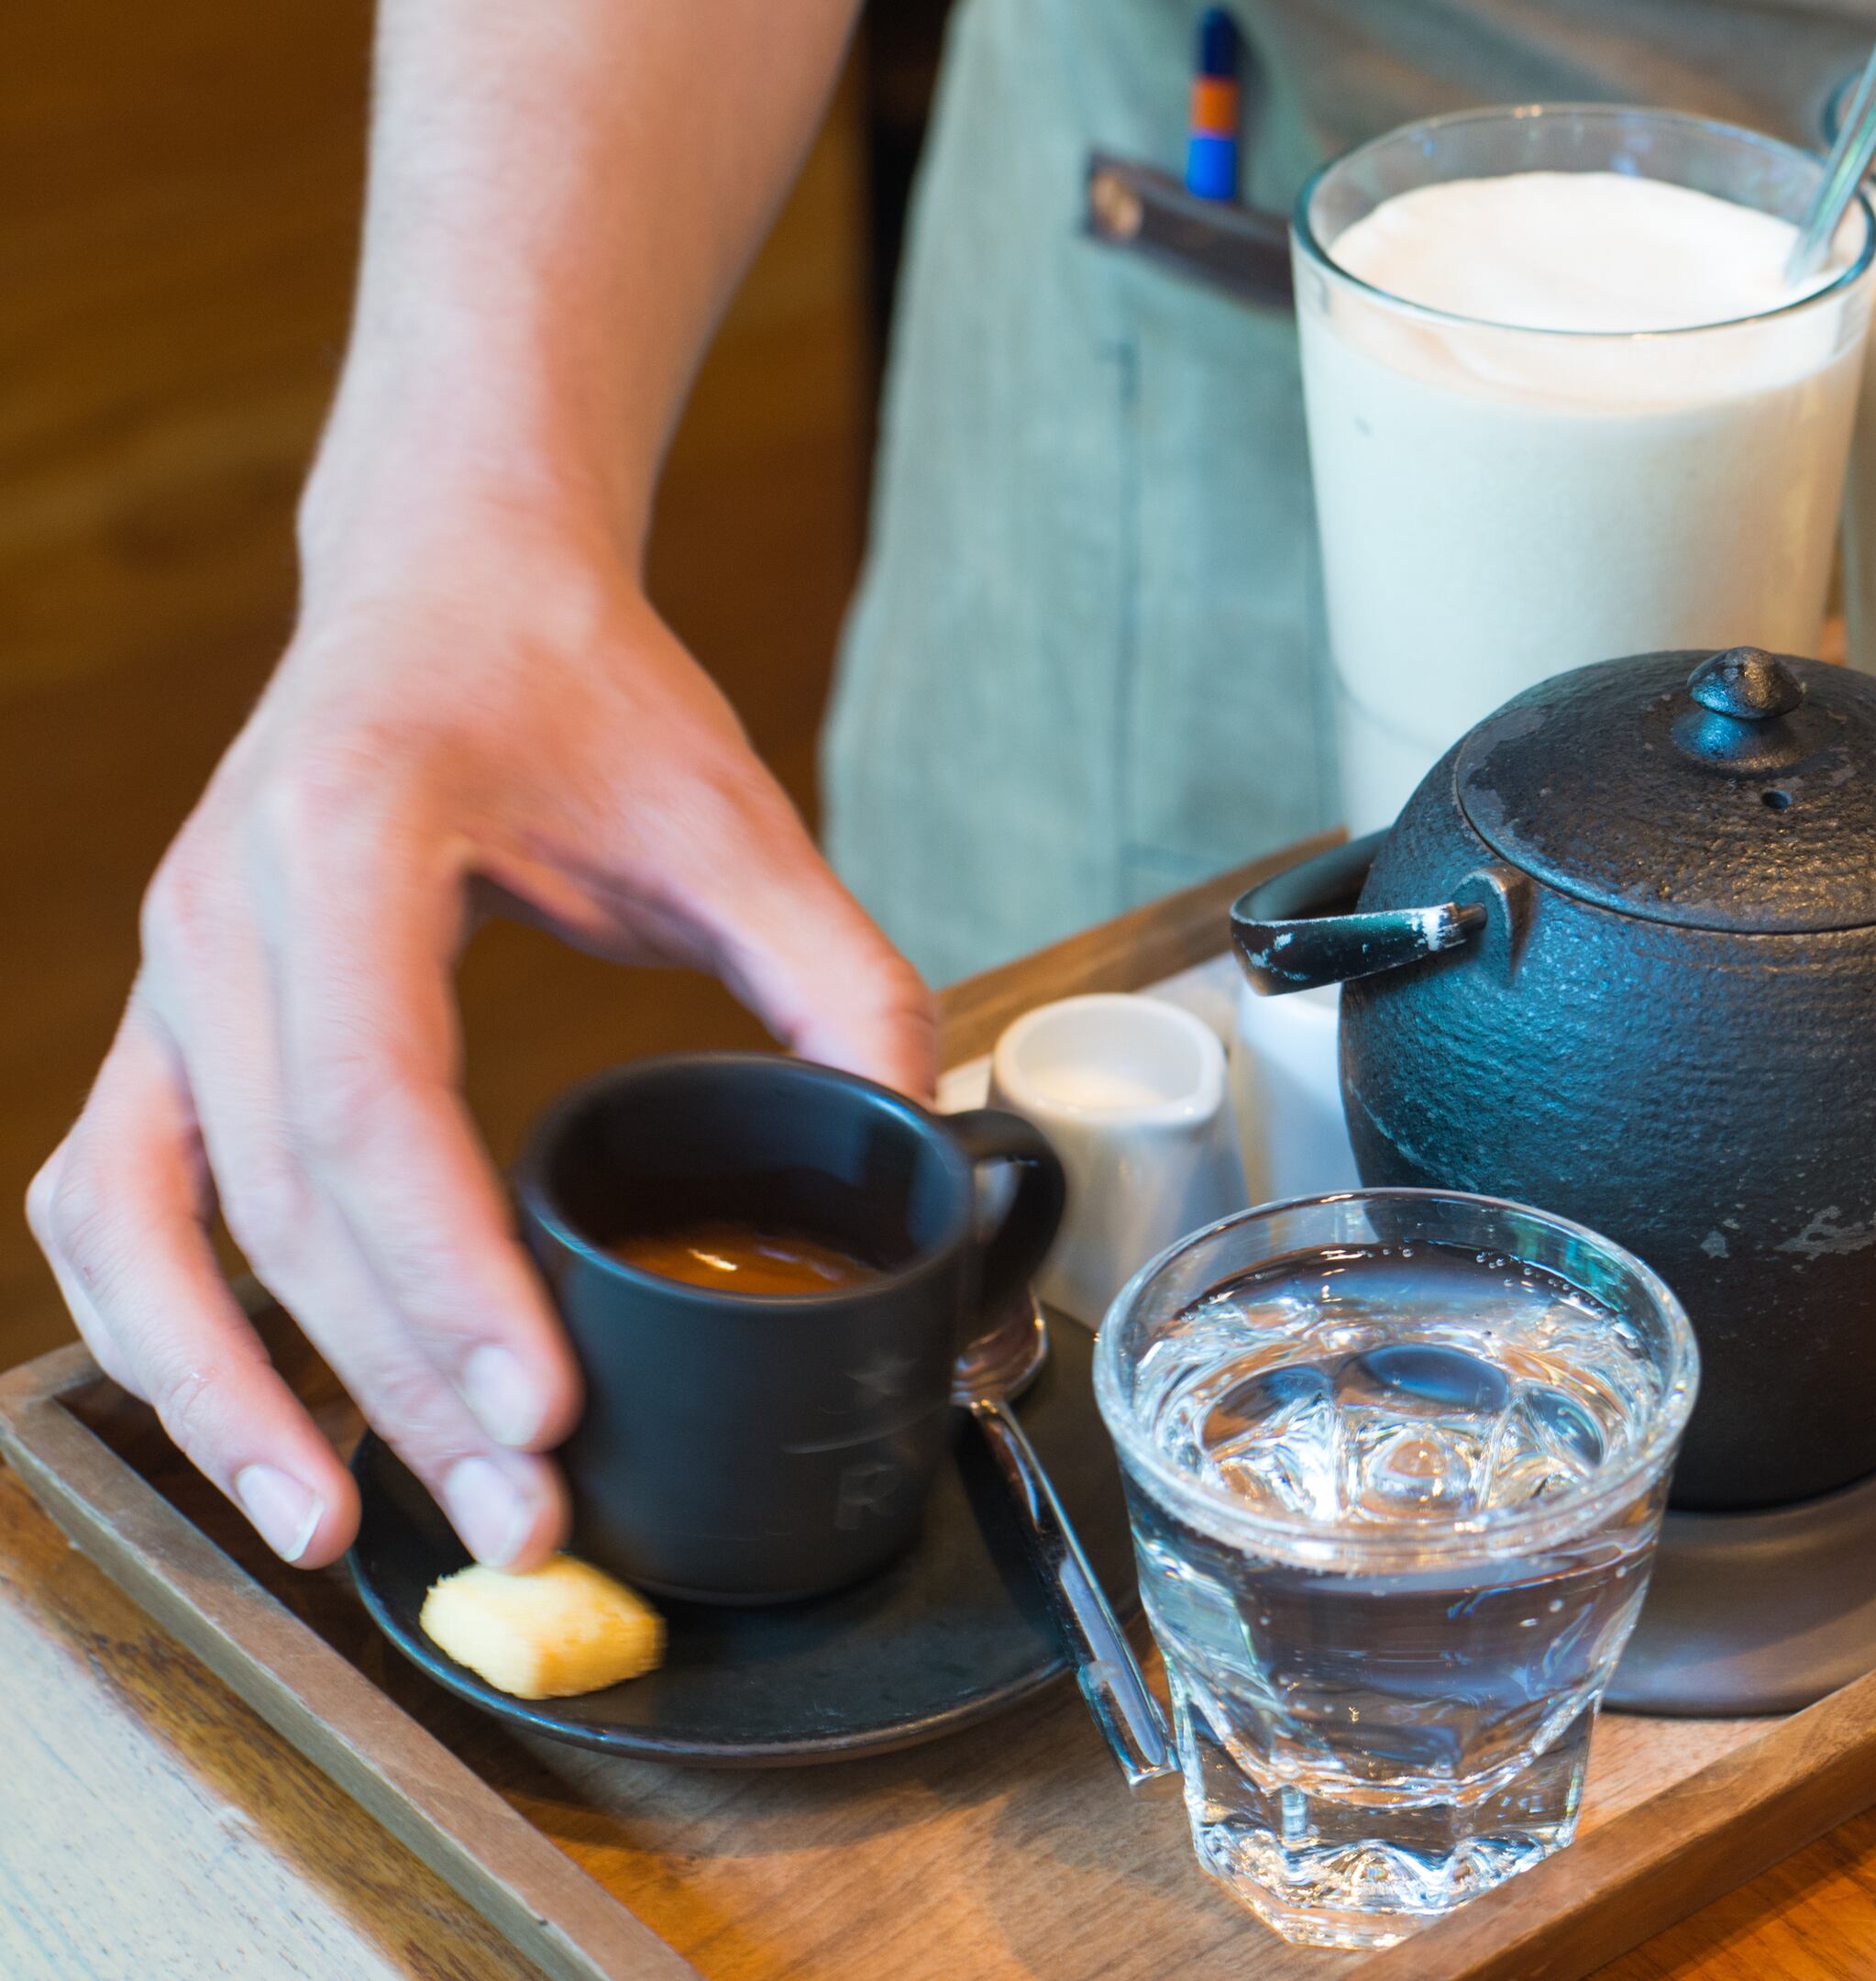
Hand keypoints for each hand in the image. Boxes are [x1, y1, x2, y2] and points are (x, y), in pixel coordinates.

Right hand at [24, 531, 932, 1570]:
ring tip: (340, 1532)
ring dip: (228, 1397)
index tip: (543, 1403)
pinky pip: (112, 1206)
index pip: (370, 1099)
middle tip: (519, 1519)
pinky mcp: (160, 1027)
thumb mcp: (734, 813)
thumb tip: (921, 1142)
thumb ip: (843, 976)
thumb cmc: (578, 689)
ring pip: (143, 1226)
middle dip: (393, 1381)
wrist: (450, 579)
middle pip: (278, 1198)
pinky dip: (164, 1334)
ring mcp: (163, 974)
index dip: (445, 1274)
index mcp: (349, 838)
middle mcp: (217, 913)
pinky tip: (256, 1434)